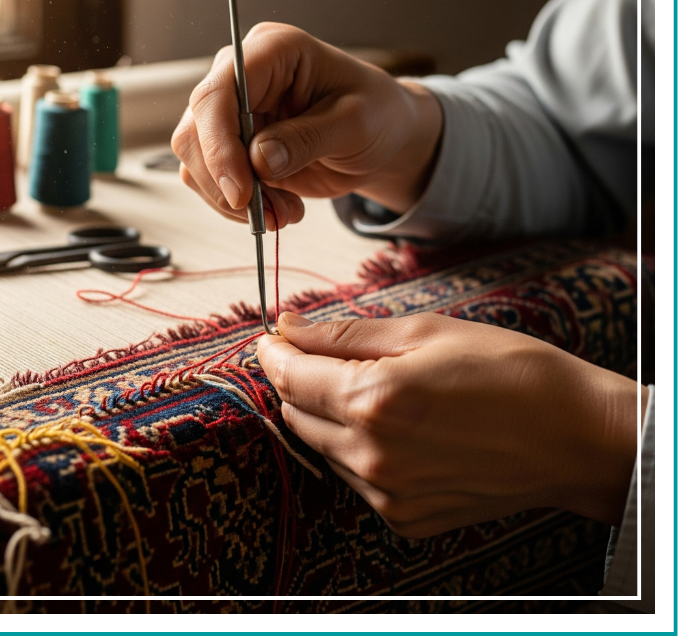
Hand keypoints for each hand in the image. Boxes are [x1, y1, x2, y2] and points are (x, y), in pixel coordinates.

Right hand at [171, 23, 442, 228]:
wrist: (383, 138)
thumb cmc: (378, 115)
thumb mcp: (356, 125)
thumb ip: (307, 139)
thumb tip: (259, 160)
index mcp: (273, 51)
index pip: (219, 93)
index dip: (219, 145)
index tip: (241, 192)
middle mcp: (241, 77)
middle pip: (196, 130)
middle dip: (226, 181)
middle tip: (268, 215)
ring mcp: (232, 113)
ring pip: (196, 160)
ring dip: (233, 200)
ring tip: (284, 214)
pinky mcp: (231, 146)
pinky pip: (210, 181)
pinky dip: (238, 206)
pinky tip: (278, 209)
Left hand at [257, 311, 643, 537]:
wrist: (575, 436)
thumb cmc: (508, 370)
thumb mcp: (424, 331)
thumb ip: (344, 334)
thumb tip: (288, 327)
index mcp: (373, 400)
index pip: (288, 377)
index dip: (274, 352)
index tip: (272, 336)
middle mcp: (371, 455)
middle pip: (296, 413)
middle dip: (298, 379)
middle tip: (318, 353)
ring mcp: (386, 494)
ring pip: (321, 445)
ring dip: (326, 414)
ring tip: (371, 387)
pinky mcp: (403, 518)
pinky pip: (353, 477)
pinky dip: (355, 447)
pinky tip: (394, 426)